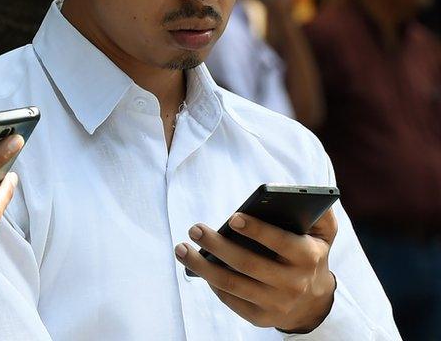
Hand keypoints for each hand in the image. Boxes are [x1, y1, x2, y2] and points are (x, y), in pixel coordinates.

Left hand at [174, 209, 337, 332]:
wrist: (314, 302)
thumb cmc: (309, 254)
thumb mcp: (323, 233)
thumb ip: (317, 210)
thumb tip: (286, 187)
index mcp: (308, 257)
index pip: (281, 242)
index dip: (258, 230)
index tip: (233, 217)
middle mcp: (293, 284)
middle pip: (248, 264)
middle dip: (217, 245)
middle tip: (194, 229)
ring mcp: (276, 304)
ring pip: (232, 284)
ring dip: (201, 266)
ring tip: (181, 249)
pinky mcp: (260, 318)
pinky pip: (230, 300)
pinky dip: (211, 283)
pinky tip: (197, 267)